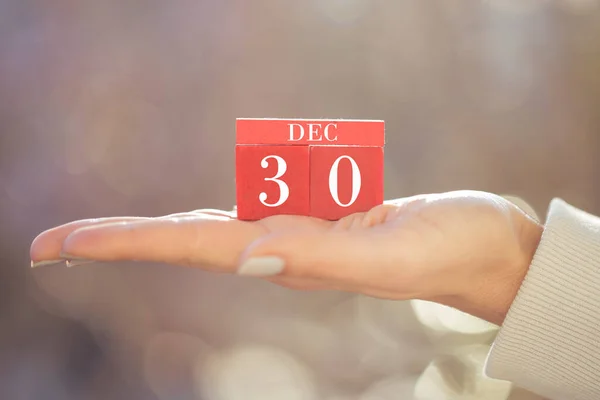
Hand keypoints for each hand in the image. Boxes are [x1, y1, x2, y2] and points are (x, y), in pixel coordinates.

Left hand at [30, 190, 542, 324]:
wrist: (485, 246)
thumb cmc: (448, 245)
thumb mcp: (390, 250)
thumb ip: (322, 256)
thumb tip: (248, 258)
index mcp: (290, 257)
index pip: (188, 247)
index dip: (124, 243)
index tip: (56, 247)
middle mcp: (284, 250)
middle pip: (183, 242)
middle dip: (117, 242)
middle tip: (50, 245)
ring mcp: (300, 237)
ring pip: (211, 229)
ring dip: (153, 234)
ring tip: (96, 241)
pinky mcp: (320, 220)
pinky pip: (250, 213)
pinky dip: (208, 217)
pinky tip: (186, 228)